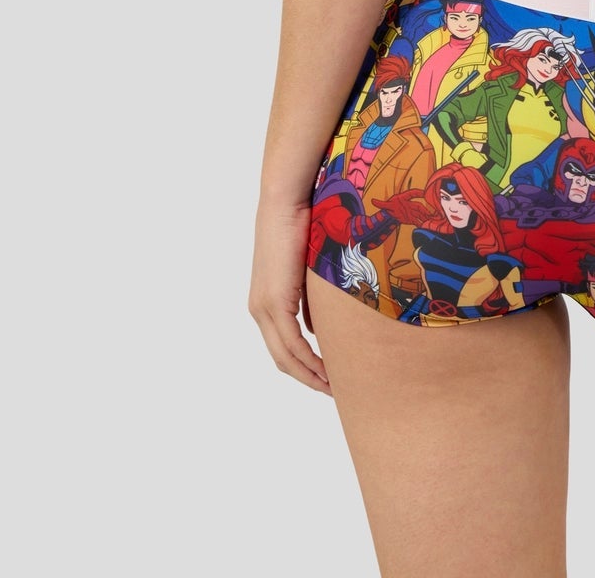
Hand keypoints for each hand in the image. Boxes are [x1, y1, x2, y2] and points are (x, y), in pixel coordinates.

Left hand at [248, 196, 330, 395]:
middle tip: (333, 392)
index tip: (327, 379)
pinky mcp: (276, 301)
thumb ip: (308, 301)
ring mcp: (265, 307)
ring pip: (286, 357)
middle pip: (282, 360)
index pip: (282, 348)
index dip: (303, 368)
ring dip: (310, 375)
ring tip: (334, 387)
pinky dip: (310, 360)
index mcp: (265, 304)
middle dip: (308, 379)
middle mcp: (260, 310)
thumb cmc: (301, 226)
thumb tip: (317, 329)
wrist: (286, 203)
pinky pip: (292, 343)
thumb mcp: (306, 271)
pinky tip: (327, 370)